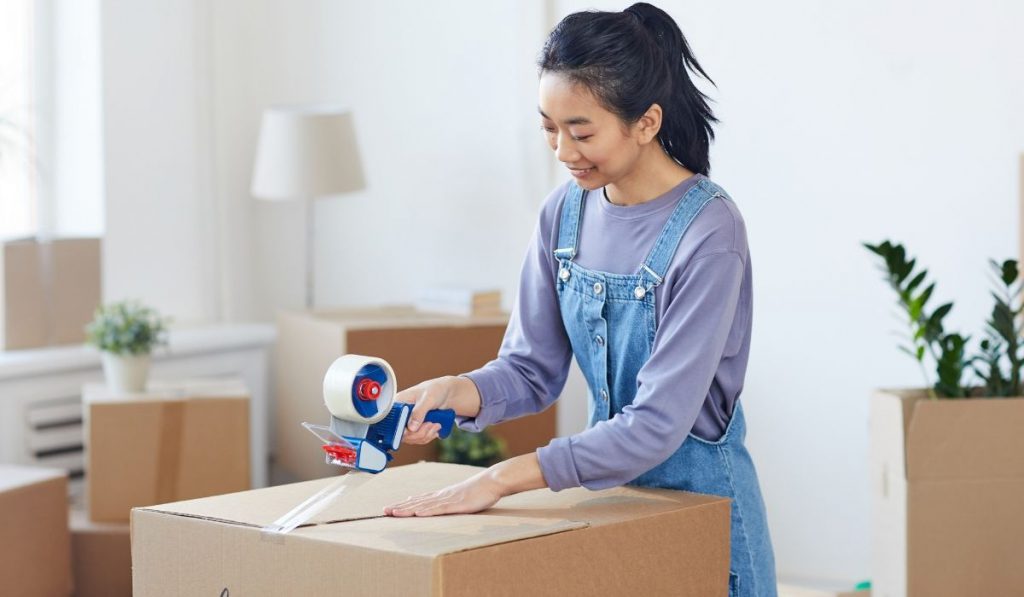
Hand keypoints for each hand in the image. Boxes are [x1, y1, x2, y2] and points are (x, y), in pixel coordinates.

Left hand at [384, 470, 504, 516]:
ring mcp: (448, 500)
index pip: (418, 500)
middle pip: (416, 502)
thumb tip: (432, 504)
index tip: (389, 508)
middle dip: (400, 507)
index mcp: (441, 495)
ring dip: (408, 509)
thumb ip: (445, 500)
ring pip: (424, 505)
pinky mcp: (457, 504)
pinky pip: (440, 509)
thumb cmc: (478, 489)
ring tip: (394, 513)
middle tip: (384, 511)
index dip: (403, 504)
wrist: (491, 481)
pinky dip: (428, 511)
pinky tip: (418, 513)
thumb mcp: (459, 495)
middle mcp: (441, 496)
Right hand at [394, 376, 458, 444]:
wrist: (449, 393)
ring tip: (436, 425)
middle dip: (419, 433)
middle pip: (402, 434)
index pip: (393, 421)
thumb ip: (419, 412)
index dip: (401, 429)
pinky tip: (435, 428)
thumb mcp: (428, 398)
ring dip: (426, 435)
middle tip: (430, 424)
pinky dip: (428, 436)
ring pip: (411, 439)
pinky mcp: (417, 428)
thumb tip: (411, 428)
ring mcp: (409, 422)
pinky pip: (418, 439)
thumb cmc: (437, 389)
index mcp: (399, 403)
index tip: (413, 429)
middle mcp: (401, 414)